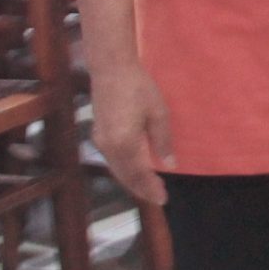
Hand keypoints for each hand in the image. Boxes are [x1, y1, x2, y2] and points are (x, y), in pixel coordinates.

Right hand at [91, 62, 172, 205]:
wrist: (111, 70)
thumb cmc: (139, 88)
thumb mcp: (158, 113)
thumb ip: (163, 141)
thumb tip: (170, 165)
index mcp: (124, 143)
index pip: (139, 174)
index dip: (150, 188)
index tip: (163, 199)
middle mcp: (108, 147)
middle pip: (125, 176)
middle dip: (141, 189)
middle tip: (158, 198)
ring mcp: (100, 141)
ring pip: (116, 170)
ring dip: (132, 181)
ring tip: (149, 188)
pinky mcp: (98, 134)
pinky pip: (112, 161)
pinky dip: (124, 170)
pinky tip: (135, 170)